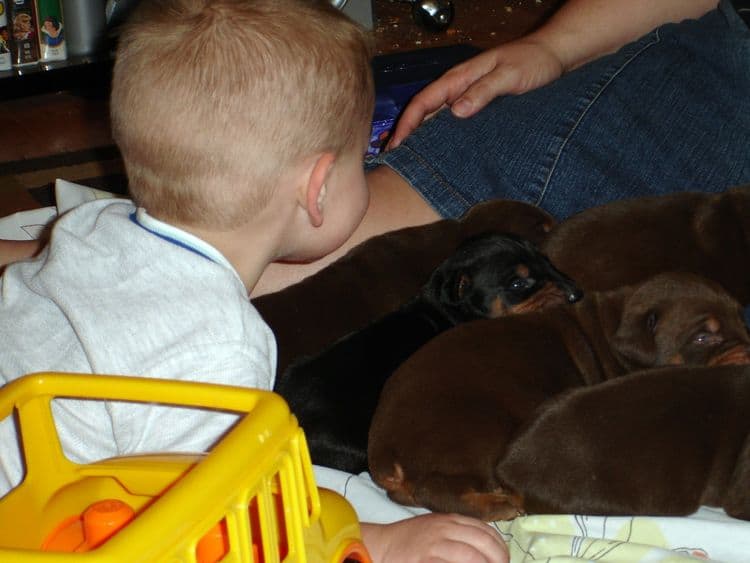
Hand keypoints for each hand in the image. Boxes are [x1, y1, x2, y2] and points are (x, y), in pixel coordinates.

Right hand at [361, 513, 508, 562]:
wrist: (382, 545)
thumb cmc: (411, 540)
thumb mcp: (436, 528)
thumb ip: (459, 533)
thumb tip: (488, 549)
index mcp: (450, 520)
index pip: (485, 530)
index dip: (500, 547)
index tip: (504, 559)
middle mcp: (444, 529)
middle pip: (483, 542)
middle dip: (498, 559)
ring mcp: (435, 545)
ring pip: (471, 556)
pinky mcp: (426, 560)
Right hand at [387, 38, 563, 148]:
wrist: (553, 54)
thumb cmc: (533, 61)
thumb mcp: (510, 76)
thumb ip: (484, 91)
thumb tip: (456, 111)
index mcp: (460, 78)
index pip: (424, 101)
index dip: (407, 124)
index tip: (396, 145)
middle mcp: (458, 87)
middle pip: (423, 111)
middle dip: (405, 133)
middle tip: (393, 159)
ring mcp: (466, 95)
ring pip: (435, 118)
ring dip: (419, 137)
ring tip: (407, 160)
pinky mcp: (477, 104)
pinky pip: (451, 121)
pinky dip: (438, 135)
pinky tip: (436, 150)